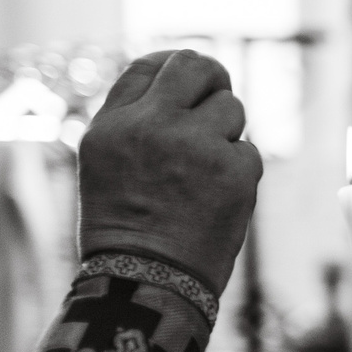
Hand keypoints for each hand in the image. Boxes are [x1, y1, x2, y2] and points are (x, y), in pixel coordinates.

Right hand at [77, 49, 262, 293]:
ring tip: (203, 173)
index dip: (171, 67)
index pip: (148, 66)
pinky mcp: (235, 169)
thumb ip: (133, 121)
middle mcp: (152, 125)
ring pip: (230, 107)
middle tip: (215, 96)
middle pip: (195, 66)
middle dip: (211, 78)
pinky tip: (217, 199)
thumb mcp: (104, 167)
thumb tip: (176, 86)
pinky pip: (247, 150)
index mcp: (113, 125)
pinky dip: (238, 172)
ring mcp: (196, 144)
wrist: (147, 285)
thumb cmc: (124, 233)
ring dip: (224, 132)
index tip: (185, 81)